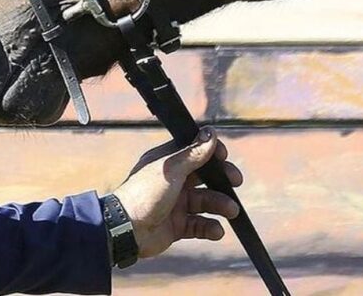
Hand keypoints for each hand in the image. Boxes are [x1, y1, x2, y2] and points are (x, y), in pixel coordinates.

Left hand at [110, 127, 242, 259]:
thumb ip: (193, 152)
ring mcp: (175, 203)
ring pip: (205, 201)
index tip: (224, 155)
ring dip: (220, 204)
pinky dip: (211, 227)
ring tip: (231, 210)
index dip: (210, 152)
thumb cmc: (144, 194)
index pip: (193, 151)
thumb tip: (210, 133)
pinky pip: (200, 225)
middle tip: (235, 181)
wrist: (127, 230)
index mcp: (167, 163)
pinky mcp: (177, 225)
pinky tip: (216, 230)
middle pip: (204, 176)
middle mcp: (172, 181)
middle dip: (222, 179)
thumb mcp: (171, 169)